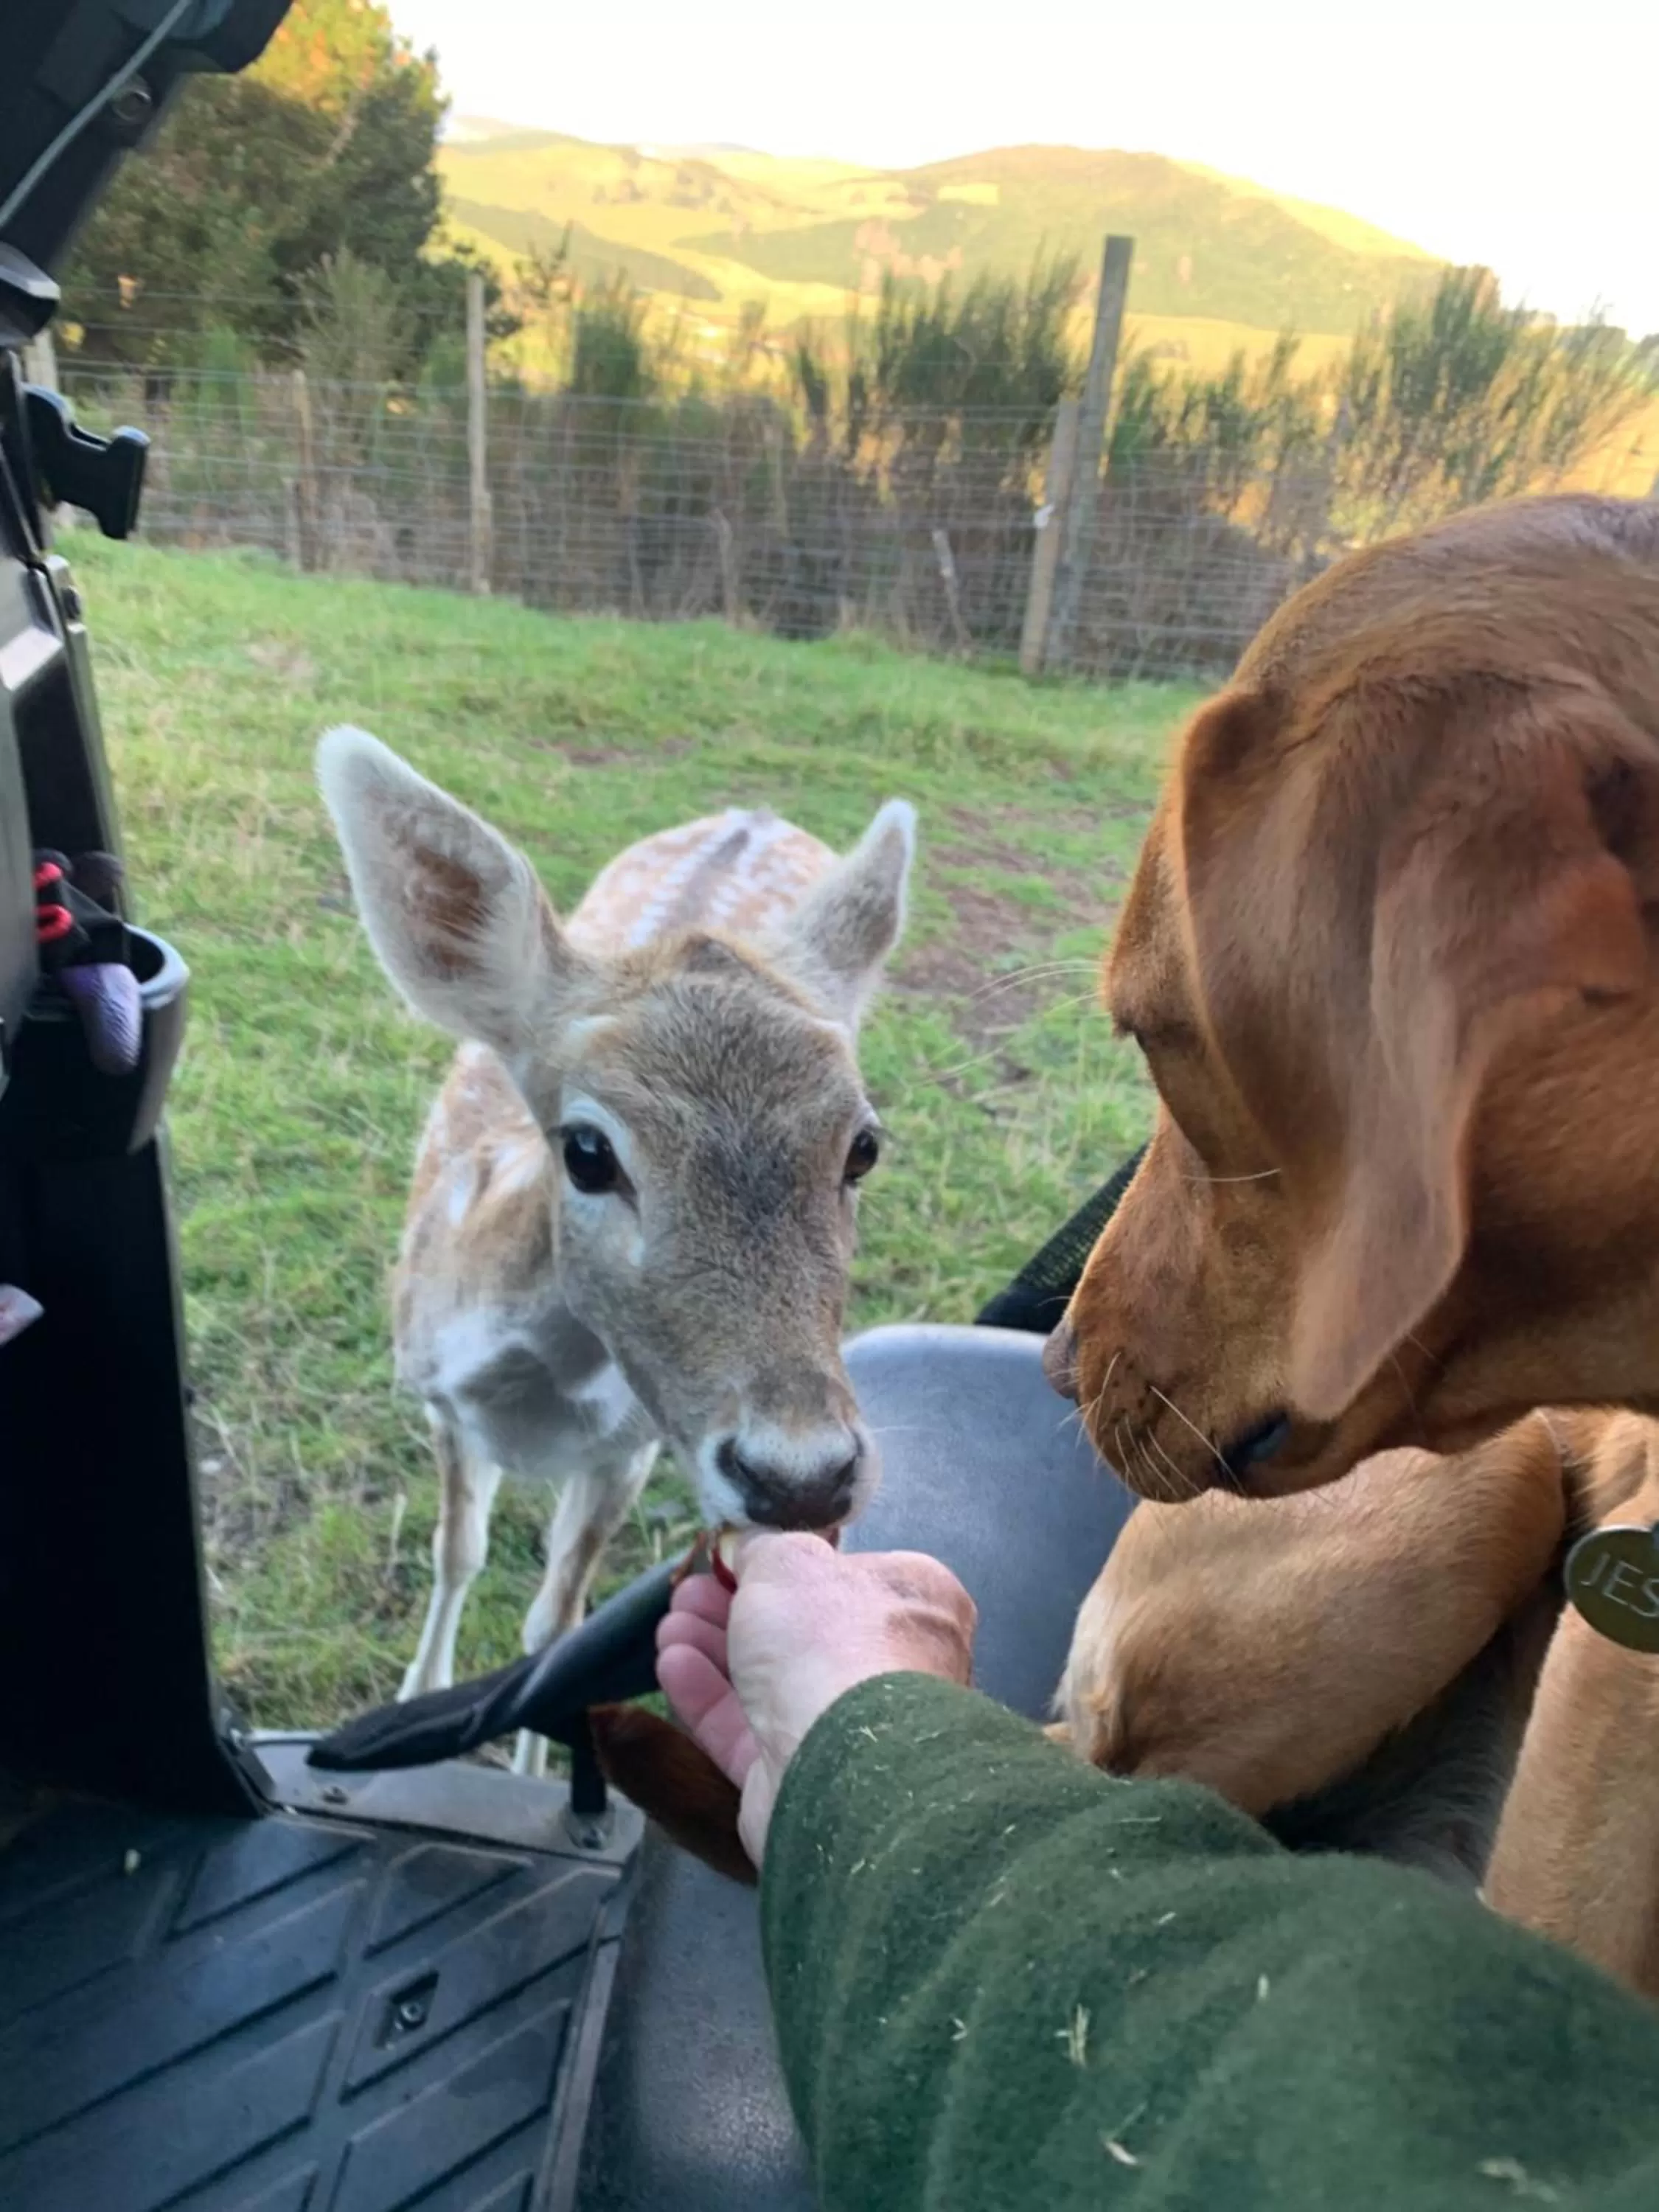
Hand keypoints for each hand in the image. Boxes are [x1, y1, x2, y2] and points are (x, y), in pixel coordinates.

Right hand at [656, 1532, 976, 1866]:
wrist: (841, 1765)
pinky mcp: (803, 1779)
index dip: (791, 1566)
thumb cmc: (830, 1640)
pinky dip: (708, 1696)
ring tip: (670, 1624)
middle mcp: (893, 1668)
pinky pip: (749, 1731)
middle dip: (735, 1608)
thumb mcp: (789, 1562)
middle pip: (802, 1631)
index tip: (739, 1560)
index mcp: (915, 1603)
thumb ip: (767, 1551)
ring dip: (713, 1647)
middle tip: (688, 1591)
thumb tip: (756, 1553)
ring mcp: (848, 1730)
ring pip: (770, 1681)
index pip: (852, 1576)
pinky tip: (671, 1665)